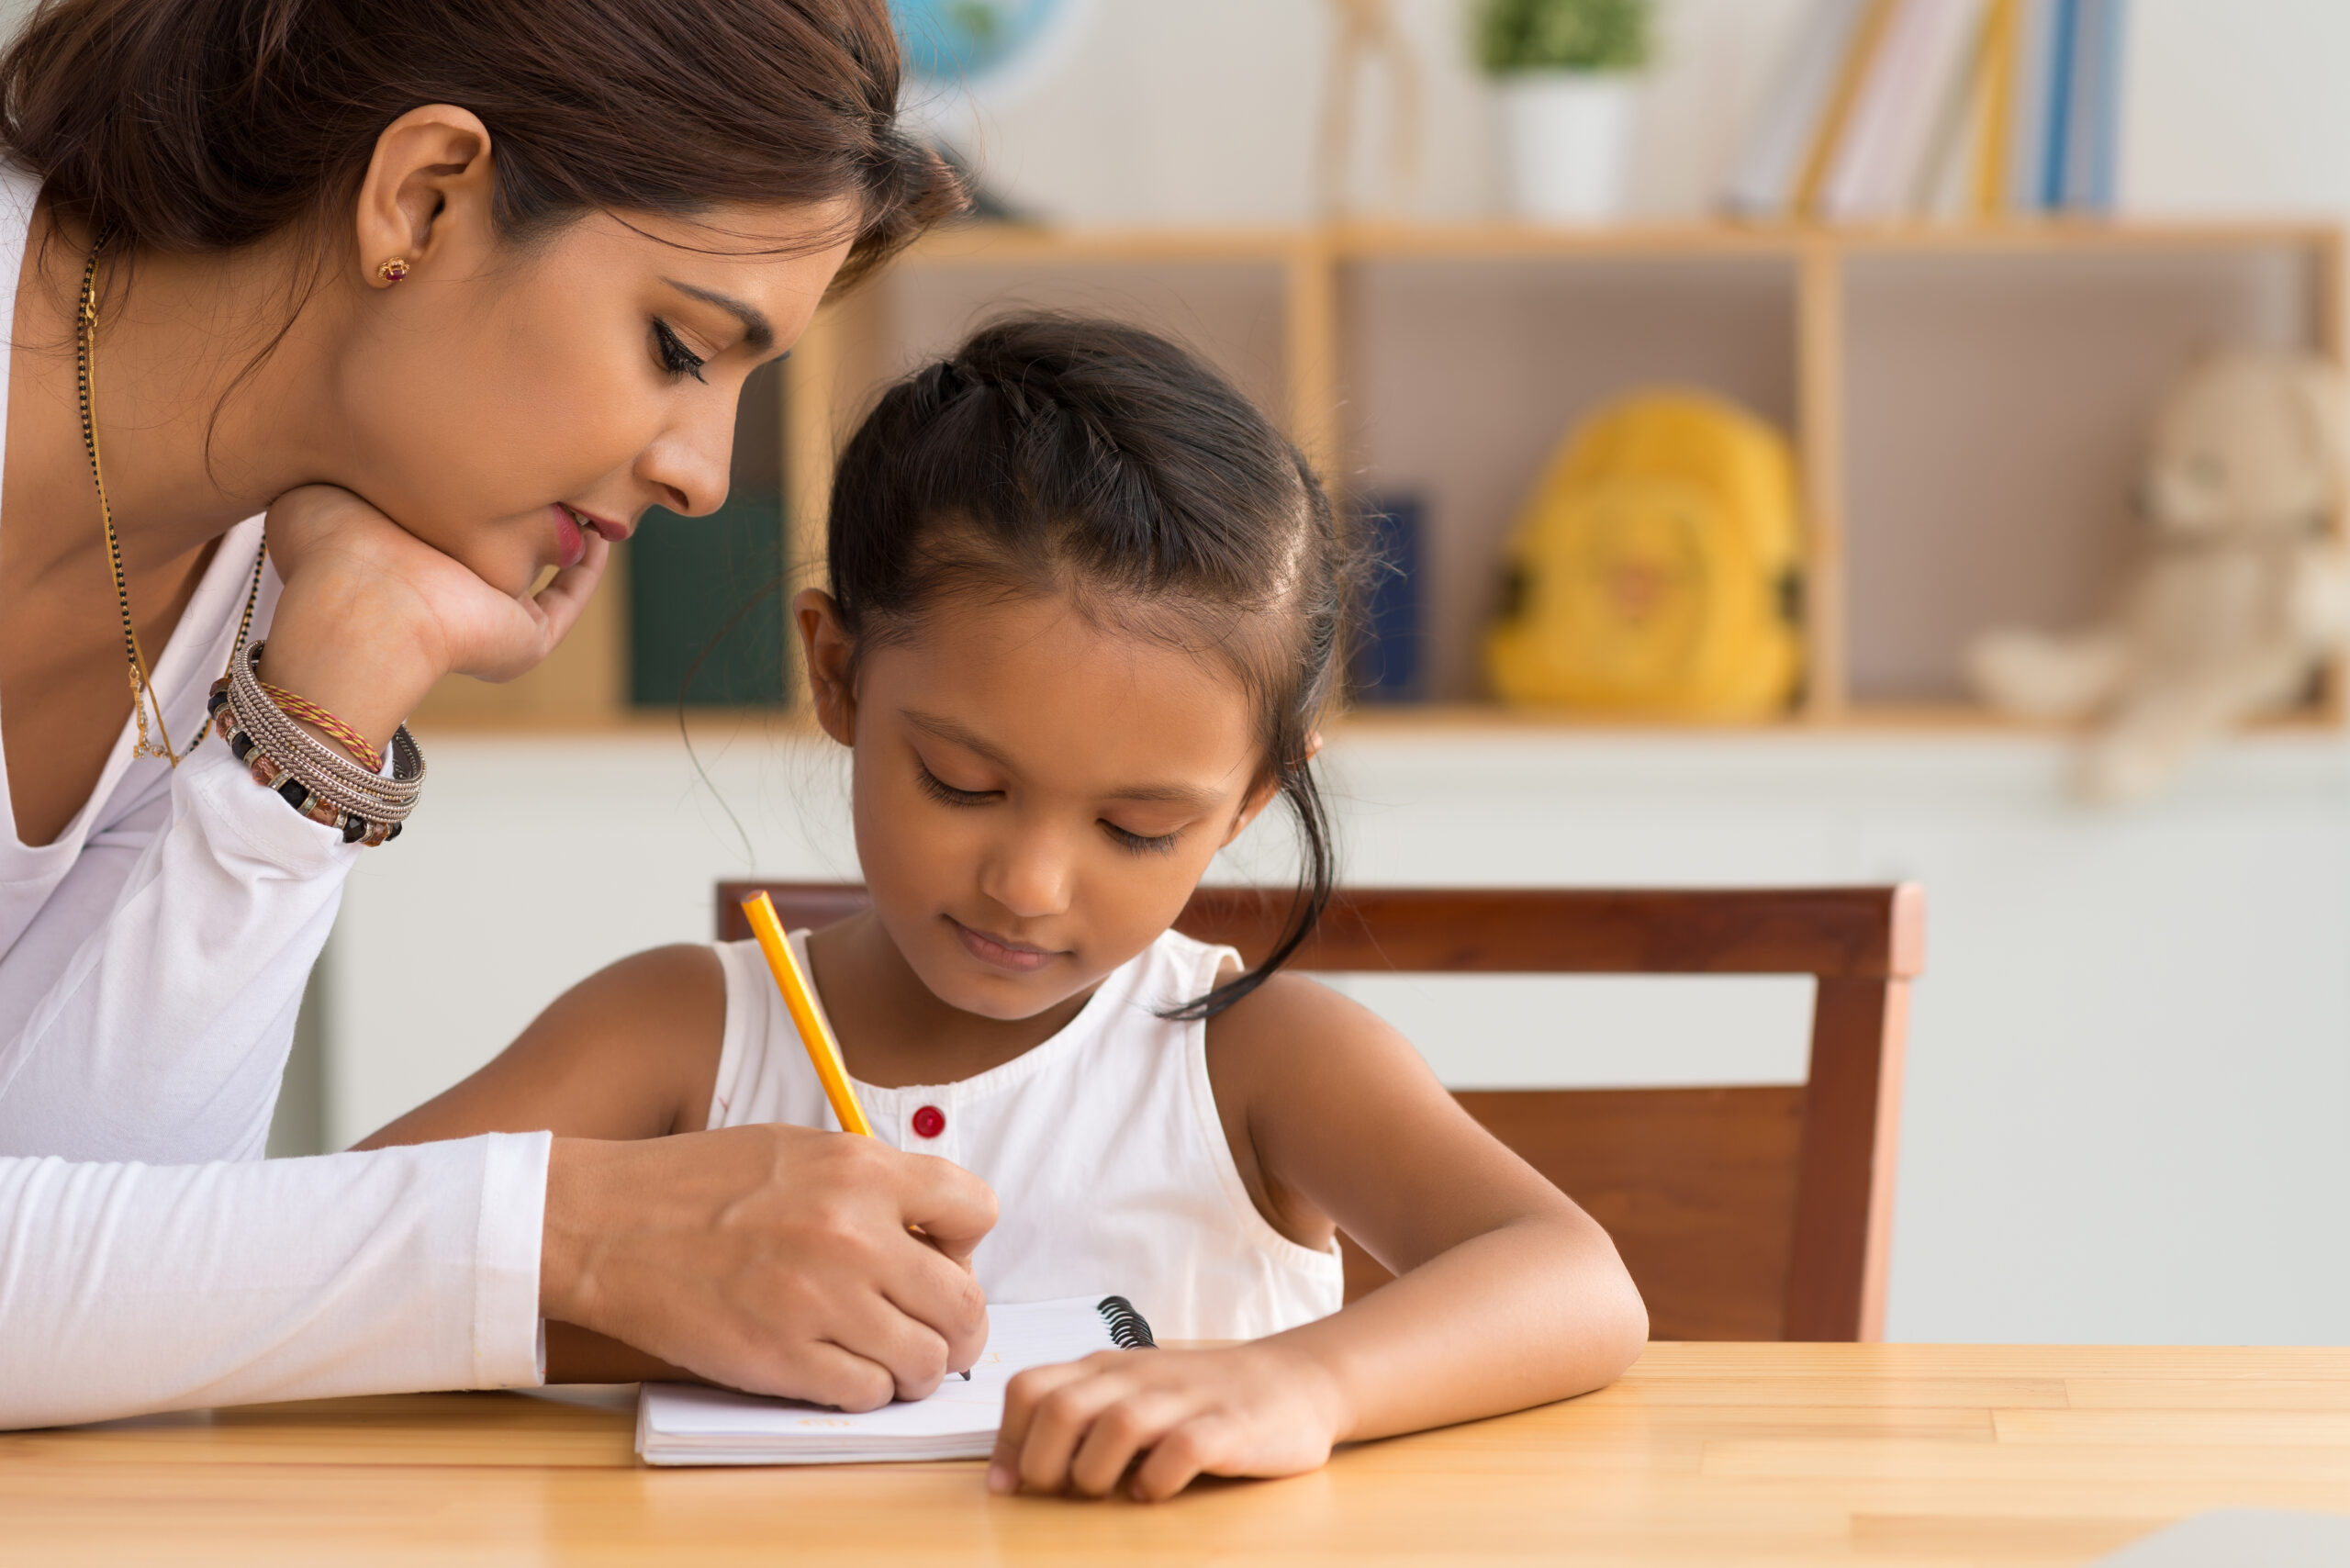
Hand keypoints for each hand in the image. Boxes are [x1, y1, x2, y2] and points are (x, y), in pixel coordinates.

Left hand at [258, 483, 610, 748]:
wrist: (368, 602)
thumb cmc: (334, 550)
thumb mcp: (312, 493)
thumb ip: (330, 466)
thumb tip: (339, 443)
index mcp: (400, 565)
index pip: (439, 527)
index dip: (460, 489)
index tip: (481, 448)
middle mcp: (444, 596)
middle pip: (491, 552)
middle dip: (515, 511)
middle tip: (540, 464)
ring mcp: (486, 622)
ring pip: (535, 577)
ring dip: (561, 539)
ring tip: (581, 490)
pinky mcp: (524, 639)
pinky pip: (565, 600)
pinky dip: (586, 569)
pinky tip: (597, 528)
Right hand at [541, 1125, 996, 1410]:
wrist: (606, 1224)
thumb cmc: (696, 1185)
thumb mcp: (798, 1149)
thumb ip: (870, 1183)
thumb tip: (931, 1231)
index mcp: (861, 1171)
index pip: (977, 1210)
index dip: (966, 1242)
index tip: (940, 1256)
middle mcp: (853, 1235)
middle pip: (965, 1303)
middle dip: (959, 1324)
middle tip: (934, 1329)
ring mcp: (820, 1301)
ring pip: (927, 1362)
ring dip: (916, 1367)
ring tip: (887, 1356)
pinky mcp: (783, 1359)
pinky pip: (868, 1394)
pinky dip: (866, 1391)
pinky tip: (841, 1370)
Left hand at [989, 1342, 1350, 1501]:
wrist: (1292, 1380)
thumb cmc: (1199, 1397)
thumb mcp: (1133, 1392)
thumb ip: (1082, 1417)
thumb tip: (1015, 1468)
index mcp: (1108, 1368)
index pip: (1031, 1387)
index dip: (1007, 1439)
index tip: (1008, 1484)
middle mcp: (1139, 1377)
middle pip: (1062, 1407)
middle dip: (1044, 1461)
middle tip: (1058, 1491)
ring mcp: (1186, 1400)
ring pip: (1118, 1425)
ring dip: (1096, 1472)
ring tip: (1106, 1492)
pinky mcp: (1229, 1427)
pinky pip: (1183, 1451)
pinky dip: (1157, 1481)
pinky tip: (1153, 1493)